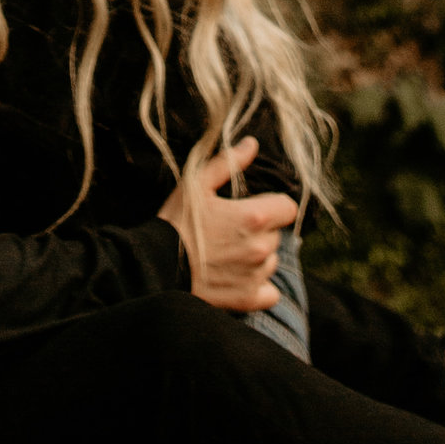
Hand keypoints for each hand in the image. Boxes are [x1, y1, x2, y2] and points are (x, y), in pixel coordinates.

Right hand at [160, 138, 297, 315]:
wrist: (155, 265)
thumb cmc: (176, 221)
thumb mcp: (197, 184)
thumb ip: (229, 162)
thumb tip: (252, 144)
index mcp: (255, 217)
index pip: (288, 208)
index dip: (273, 206)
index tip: (254, 208)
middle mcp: (262, 248)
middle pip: (276, 235)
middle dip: (260, 231)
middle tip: (230, 232)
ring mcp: (256, 276)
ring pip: (271, 262)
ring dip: (257, 258)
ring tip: (228, 254)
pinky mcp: (248, 299)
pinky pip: (269, 293)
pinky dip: (258, 287)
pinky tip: (237, 278)